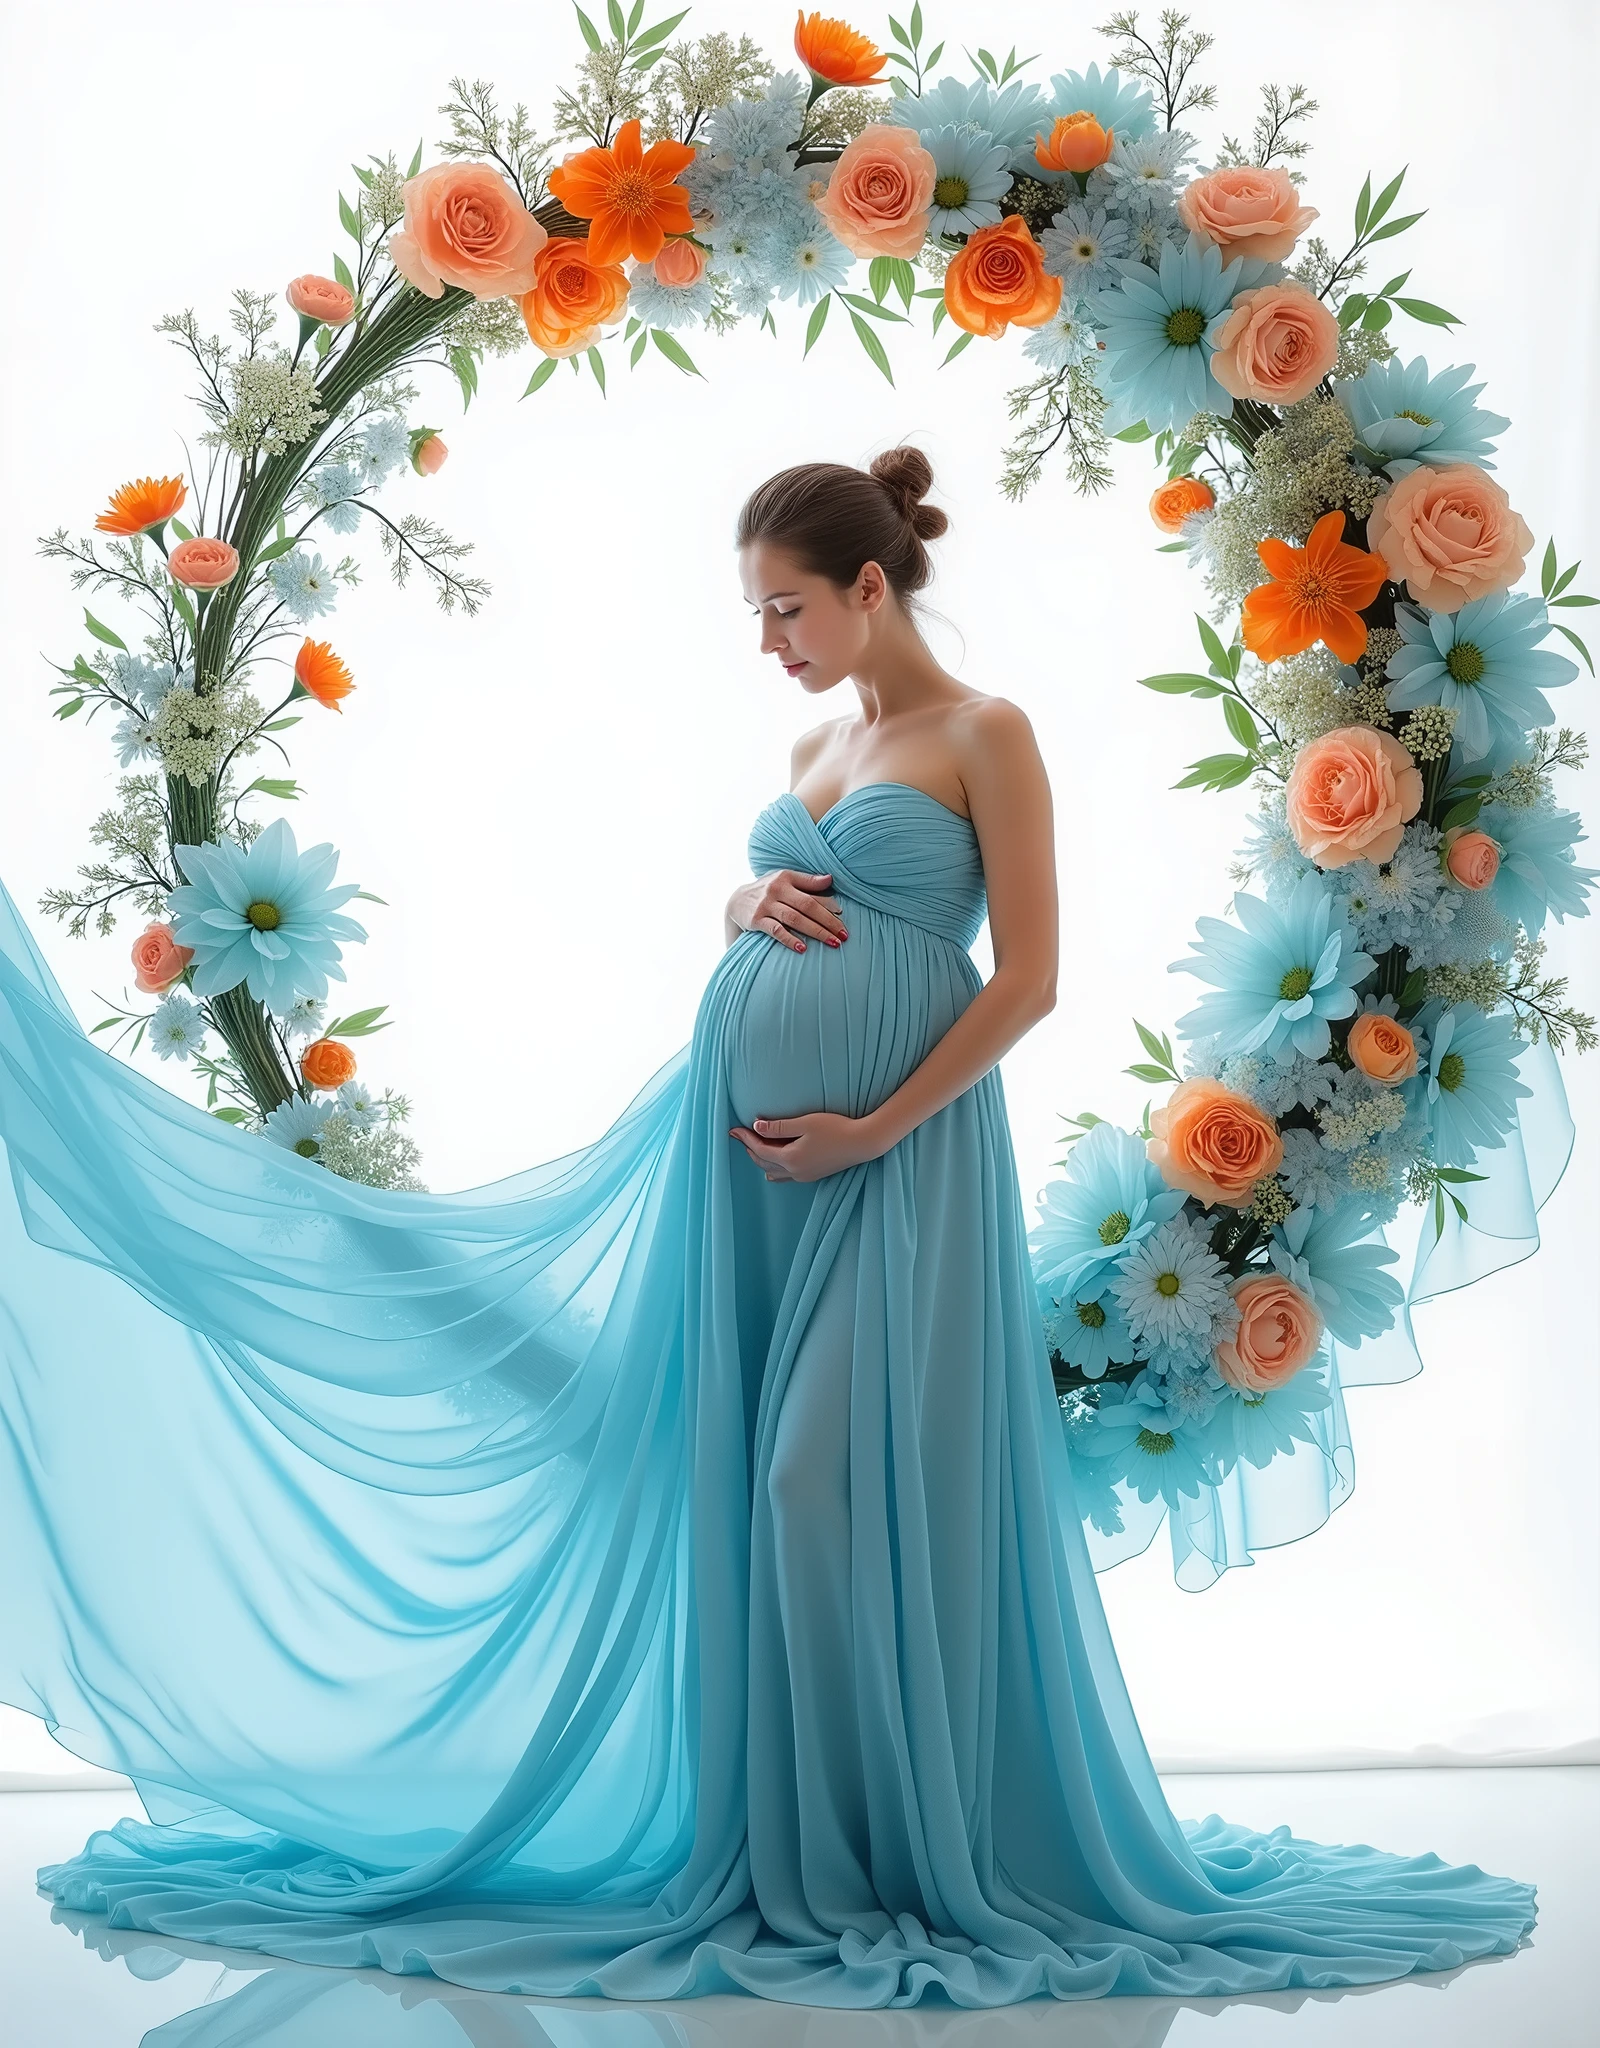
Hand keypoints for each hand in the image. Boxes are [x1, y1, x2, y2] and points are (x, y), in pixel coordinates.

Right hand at [726, 869, 848, 951]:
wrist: (736, 901)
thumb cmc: (767, 890)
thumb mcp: (784, 880)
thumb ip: (807, 881)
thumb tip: (831, 879)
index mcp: (786, 879)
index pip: (812, 894)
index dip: (829, 905)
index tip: (843, 916)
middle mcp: (776, 891)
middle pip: (807, 907)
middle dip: (828, 922)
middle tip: (844, 936)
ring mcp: (766, 906)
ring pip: (795, 919)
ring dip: (815, 932)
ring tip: (832, 942)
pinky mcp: (756, 921)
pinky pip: (776, 931)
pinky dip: (790, 939)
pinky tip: (803, 948)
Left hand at [729, 1111, 881, 1181]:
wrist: (862, 1142)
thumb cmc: (835, 1129)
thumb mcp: (805, 1123)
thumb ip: (779, 1127)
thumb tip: (756, 1126)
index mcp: (791, 1159)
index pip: (760, 1149)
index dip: (745, 1138)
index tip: (733, 1129)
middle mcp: (795, 1171)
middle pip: (763, 1163)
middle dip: (749, 1149)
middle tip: (738, 1136)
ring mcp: (804, 1176)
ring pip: (773, 1172)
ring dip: (761, 1160)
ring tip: (753, 1147)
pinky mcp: (813, 1175)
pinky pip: (785, 1175)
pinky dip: (774, 1167)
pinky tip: (774, 1164)